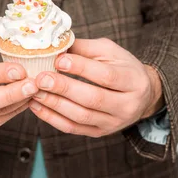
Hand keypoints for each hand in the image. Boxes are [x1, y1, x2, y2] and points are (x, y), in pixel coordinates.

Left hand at [28, 38, 163, 136]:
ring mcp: (113, 122)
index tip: (59, 60)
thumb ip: (85, 48)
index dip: (82, 68)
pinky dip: (52, 118)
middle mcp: (127, 105)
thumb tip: (57, 45)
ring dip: (54, 104)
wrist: (141, 95)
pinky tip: (37, 106)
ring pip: (81, 117)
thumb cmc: (122, 67)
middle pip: (93, 99)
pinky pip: (73, 129)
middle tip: (41, 78)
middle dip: (64, 88)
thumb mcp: (110, 51)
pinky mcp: (100, 132)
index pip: (106, 76)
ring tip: (35, 91)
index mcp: (133, 81)